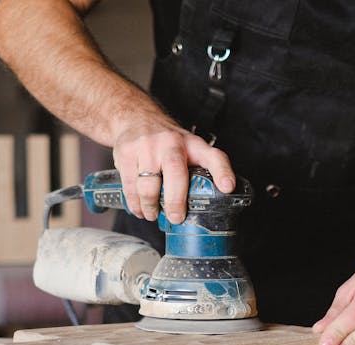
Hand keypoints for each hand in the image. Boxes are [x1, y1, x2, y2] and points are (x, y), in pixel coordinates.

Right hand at [112, 117, 235, 223]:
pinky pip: (130, 186)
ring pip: (148, 185)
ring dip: (150, 206)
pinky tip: (139, 209)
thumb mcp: (187, 147)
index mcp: (193, 144)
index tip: (227, 188)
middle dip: (176, 200)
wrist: (135, 117)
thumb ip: (197, 169)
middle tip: (176, 217)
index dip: (222, 172)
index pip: (213, 156)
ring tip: (152, 215)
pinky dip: (135, 203)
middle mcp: (171, 142)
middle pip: (175, 172)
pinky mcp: (127, 153)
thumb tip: (207, 207)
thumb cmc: (166, 141)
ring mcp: (147, 147)